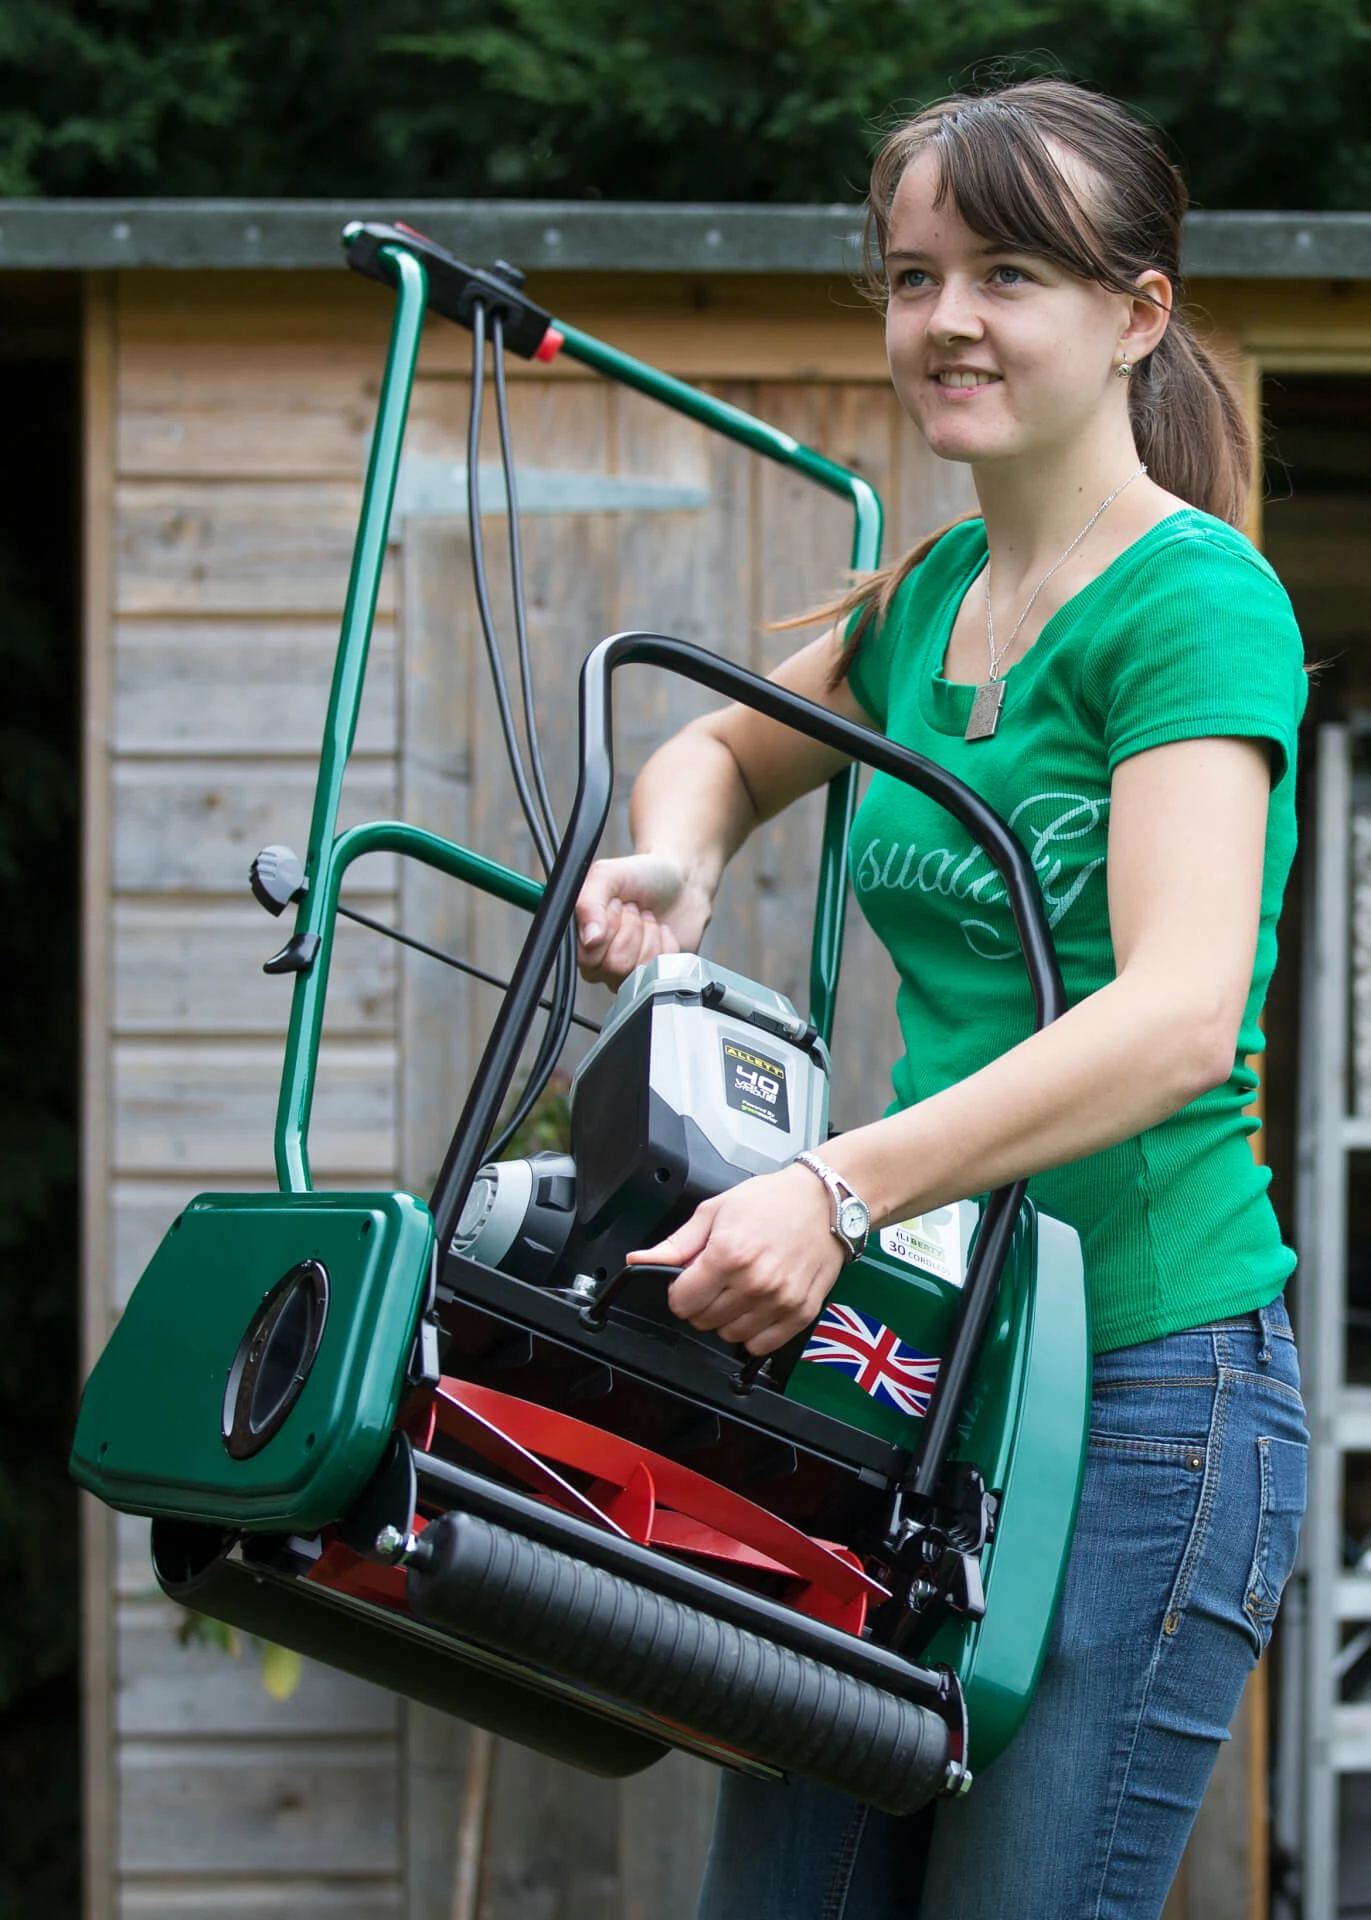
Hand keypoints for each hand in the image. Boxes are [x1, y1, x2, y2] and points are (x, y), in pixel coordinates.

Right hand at [575, 852, 712, 986]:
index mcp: (582, 939)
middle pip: (616, 966)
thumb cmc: (641, 876)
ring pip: (639, 970)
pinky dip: (667, 944)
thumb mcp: (607, 875)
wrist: (679, 879)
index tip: (616, 905)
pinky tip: (660, 930)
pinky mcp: (655, 974)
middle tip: (633, 910)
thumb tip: (590, 937)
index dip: (608, 929)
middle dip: (632, 929)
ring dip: (649, 936)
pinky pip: (662, 971)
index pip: (589, 957)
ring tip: (647, 918)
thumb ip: (589, 902)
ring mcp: (629, 971)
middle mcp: (602, 961)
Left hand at [632, 1163, 844, 1355]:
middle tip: (717, 1280)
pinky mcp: (801, 1312)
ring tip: (740, 1289)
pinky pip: (762, 1345)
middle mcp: (754, 1282)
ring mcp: (780, 1301)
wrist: (825, 1202)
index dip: (679, 1291)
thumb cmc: (772, 1201)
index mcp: (728, 1254)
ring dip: (727, 1318)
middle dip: (701, 1303)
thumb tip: (639, 1261)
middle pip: (703, 1320)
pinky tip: (757, 1306)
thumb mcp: (715, 1210)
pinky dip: (753, 1333)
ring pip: (730, 1335)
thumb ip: (676, 1244)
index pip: (682, 1301)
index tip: (689, 1280)